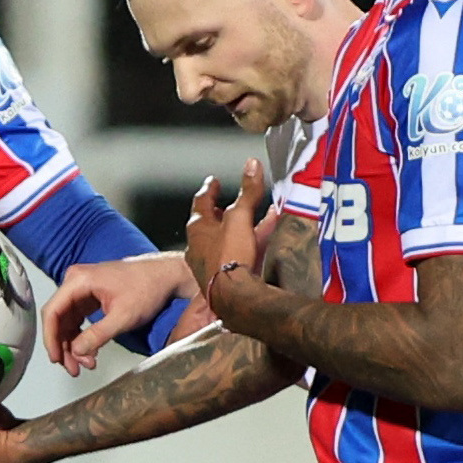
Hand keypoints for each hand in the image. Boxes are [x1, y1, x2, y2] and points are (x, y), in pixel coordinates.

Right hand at [45, 252, 198, 373]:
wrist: (165, 277)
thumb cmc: (148, 288)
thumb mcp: (123, 316)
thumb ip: (98, 335)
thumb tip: (77, 352)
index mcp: (79, 281)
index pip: (53, 312)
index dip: (51, 339)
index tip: (56, 358)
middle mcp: (76, 282)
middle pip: (58, 319)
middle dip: (64, 347)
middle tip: (73, 369)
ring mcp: (82, 290)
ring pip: (66, 323)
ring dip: (73, 346)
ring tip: (85, 365)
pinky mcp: (89, 297)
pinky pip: (77, 321)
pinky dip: (82, 338)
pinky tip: (90, 353)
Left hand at [183, 161, 271, 324]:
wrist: (232, 297)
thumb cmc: (228, 256)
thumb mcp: (240, 217)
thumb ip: (247, 191)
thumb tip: (251, 165)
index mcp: (197, 227)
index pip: (201, 201)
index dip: (209, 189)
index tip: (213, 182)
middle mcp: (198, 245)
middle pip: (212, 222)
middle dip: (225, 210)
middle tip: (231, 201)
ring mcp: (209, 262)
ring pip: (226, 238)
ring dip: (242, 226)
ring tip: (262, 216)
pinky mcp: (222, 276)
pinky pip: (236, 253)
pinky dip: (249, 243)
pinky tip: (265, 240)